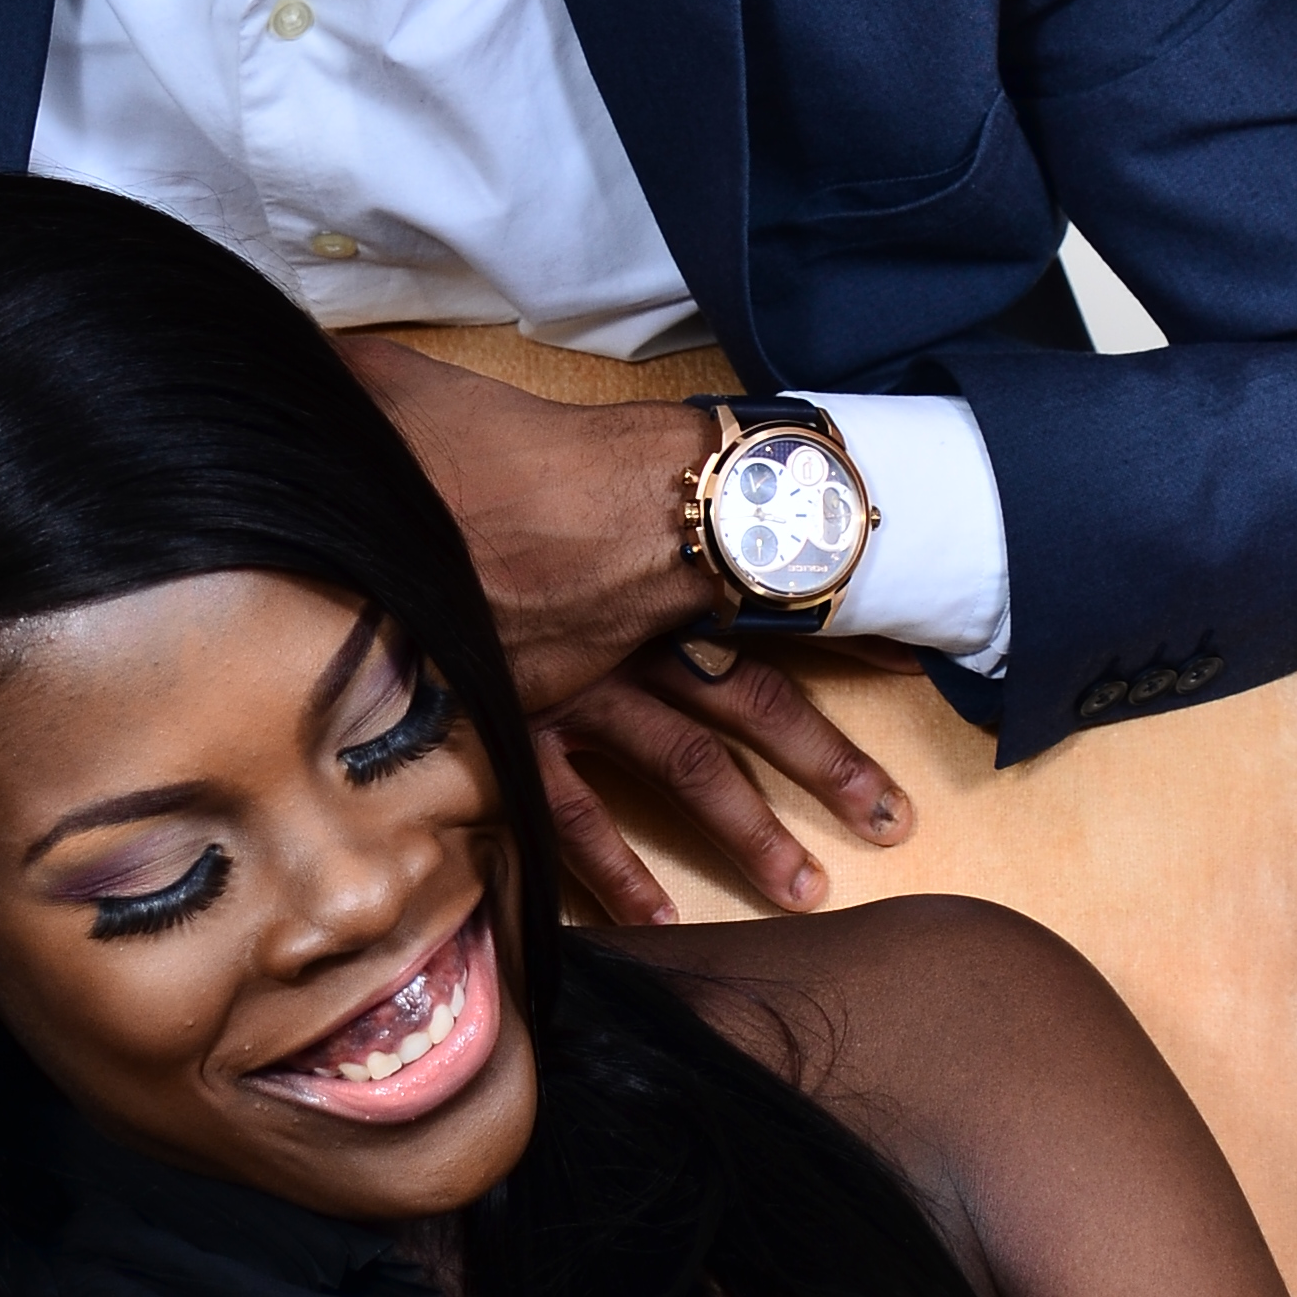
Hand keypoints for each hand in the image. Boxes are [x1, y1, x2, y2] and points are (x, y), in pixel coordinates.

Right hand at [336, 336, 915, 921]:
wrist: (379, 491)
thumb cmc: (440, 437)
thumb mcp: (476, 400)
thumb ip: (503, 405)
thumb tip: (483, 377)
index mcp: (651, 557)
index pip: (769, 597)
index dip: (846, 626)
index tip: (917, 654)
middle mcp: (632, 632)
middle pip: (754, 704)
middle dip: (829, 763)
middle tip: (894, 820)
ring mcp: (578, 691)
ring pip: (687, 771)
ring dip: (751, 836)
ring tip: (807, 891)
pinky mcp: (517, 734)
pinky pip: (574, 814)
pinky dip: (614, 871)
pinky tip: (657, 918)